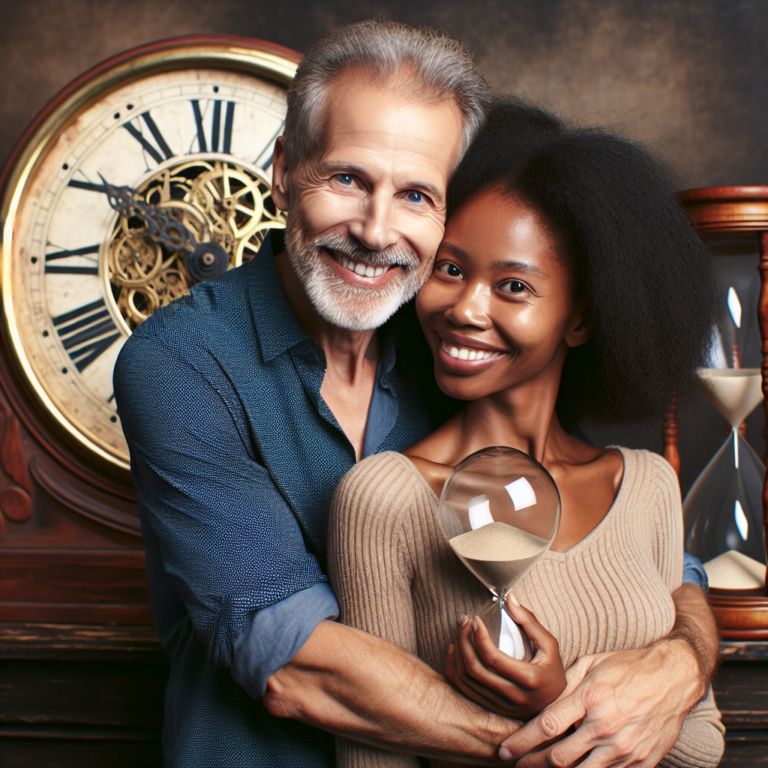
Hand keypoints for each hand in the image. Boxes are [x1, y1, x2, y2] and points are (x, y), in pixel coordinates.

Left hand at [446, 594, 565, 719]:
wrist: (557, 704)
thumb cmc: (552, 670)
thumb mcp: (549, 644)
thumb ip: (529, 620)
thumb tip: (509, 598)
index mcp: (529, 680)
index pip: (493, 658)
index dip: (478, 636)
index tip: (475, 619)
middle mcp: (514, 697)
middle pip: (475, 669)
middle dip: (463, 641)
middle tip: (463, 622)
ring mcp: (501, 706)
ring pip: (466, 681)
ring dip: (457, 654)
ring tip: (459, 633)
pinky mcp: (492, 710)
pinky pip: (465, 691)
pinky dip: (454, 670)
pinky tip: (455, 651)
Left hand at [499, 638, 704, 766]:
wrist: (673, 678)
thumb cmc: (628, 667)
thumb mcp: (591, 664)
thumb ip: (565, 685)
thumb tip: (541, 703)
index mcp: (591, 698)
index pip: (548, 726)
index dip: (523, 741)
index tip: (506, 749)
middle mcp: (606, 726)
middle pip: (560, 757)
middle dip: (533, 764)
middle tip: (517, 764)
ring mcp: (625, 748)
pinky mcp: (642, 762)